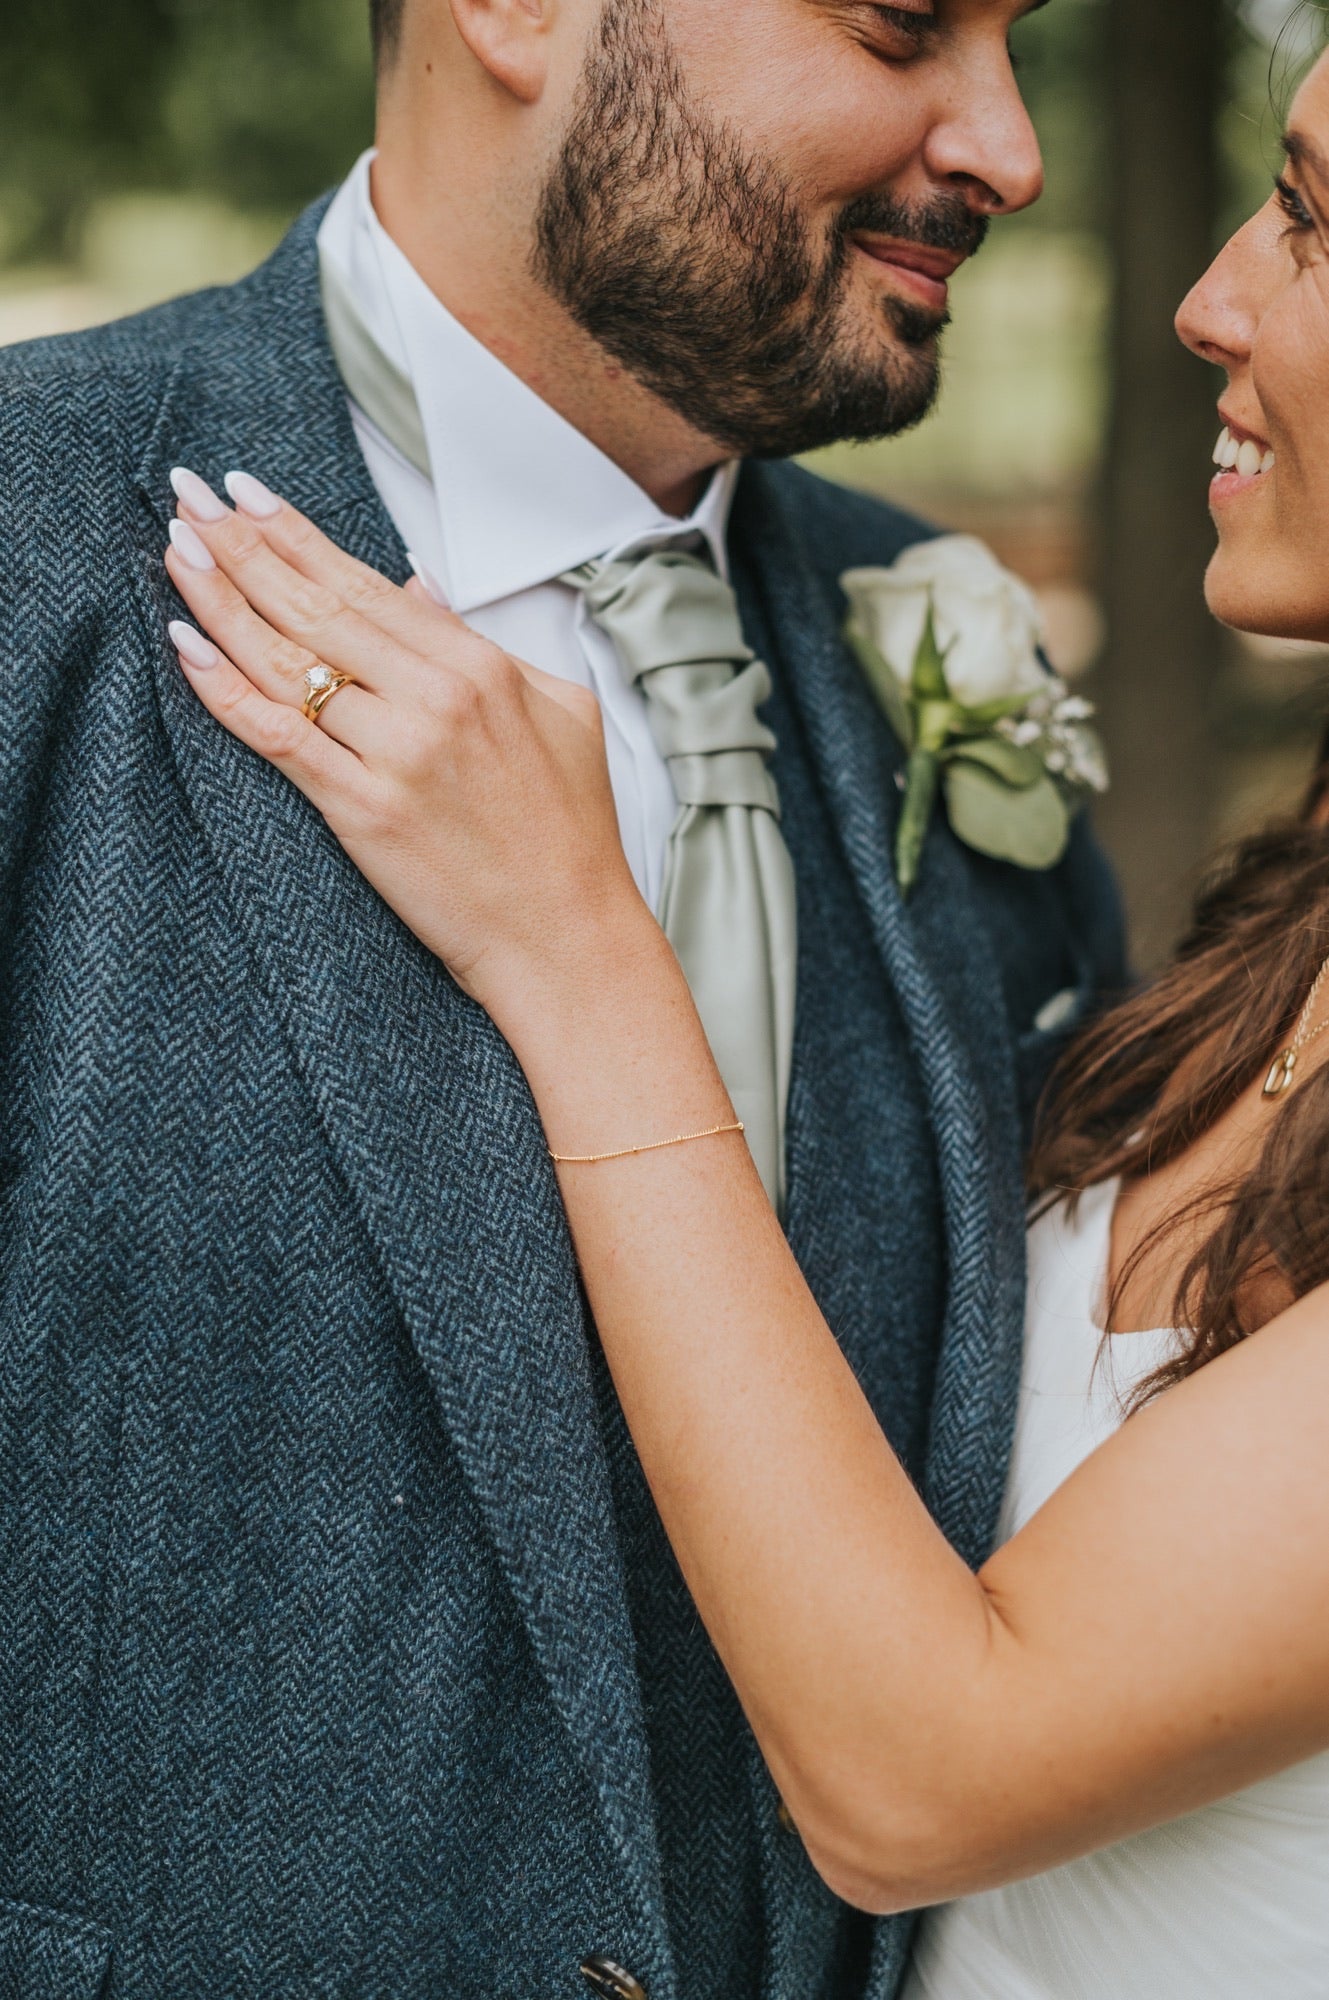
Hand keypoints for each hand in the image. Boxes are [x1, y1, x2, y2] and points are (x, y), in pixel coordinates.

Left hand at [162, 468, 647, 1028]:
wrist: (568, 934)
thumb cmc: (570, 832)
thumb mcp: (557, 710)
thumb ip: (481, 644)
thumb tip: (416, 587)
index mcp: (480, 666)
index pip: (366, 583)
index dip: (296, 535)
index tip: (245, 495)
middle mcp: (436, 699)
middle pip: (315, 606)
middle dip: (243, 547)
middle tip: (189, 499)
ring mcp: (398, 754)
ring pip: (288, 660)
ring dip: (221, 600)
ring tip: (175, 552)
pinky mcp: (365, 812)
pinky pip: (278, 737)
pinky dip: (226, 689)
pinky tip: (186, 645)